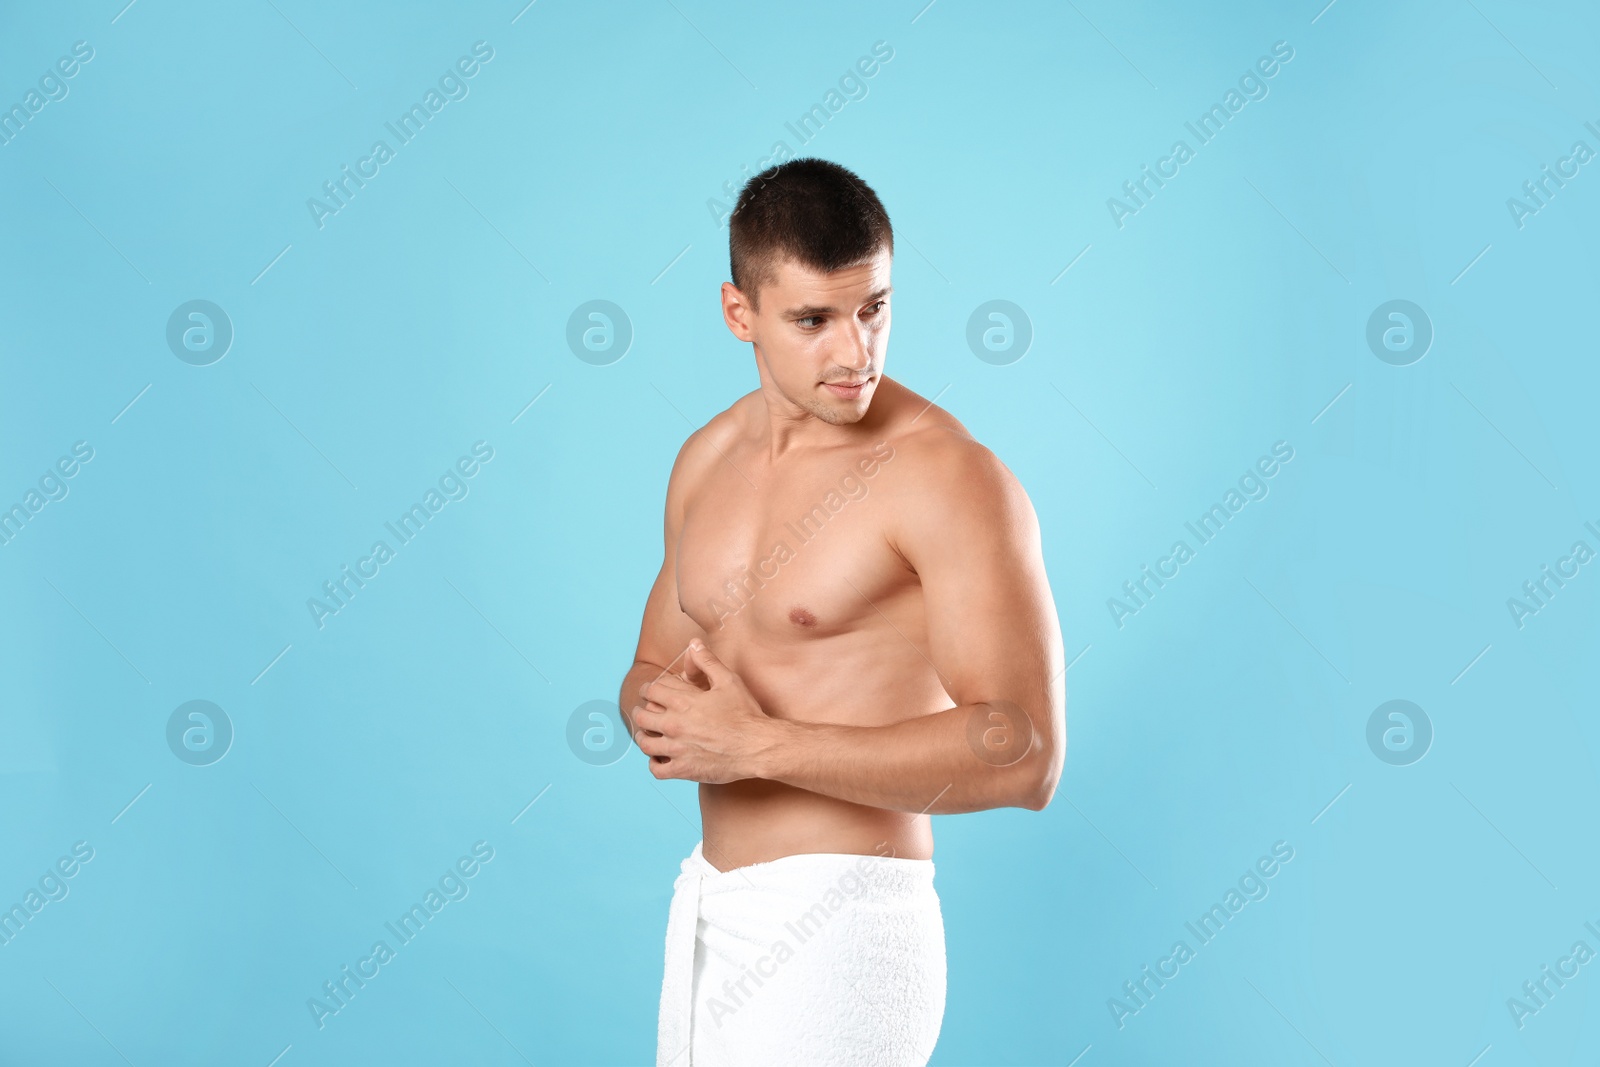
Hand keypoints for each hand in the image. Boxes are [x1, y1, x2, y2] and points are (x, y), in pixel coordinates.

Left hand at [630, 640, 776, 783]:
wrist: (757, 746)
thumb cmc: (745, 713)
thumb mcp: (728, 681)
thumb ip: (708, 661)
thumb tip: (694, 643)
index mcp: (683, 702)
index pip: (651, 691)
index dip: (648, 689)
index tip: (649, 692)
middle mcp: (675, 725)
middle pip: (642, 717)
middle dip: (640, 712)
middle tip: (642, 712)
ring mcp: (677, 749)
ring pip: (645, 744)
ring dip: (643, 738)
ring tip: (647, 736)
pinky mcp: (683, 770)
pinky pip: (657, 770)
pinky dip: (654, 764)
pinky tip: (660, 759)